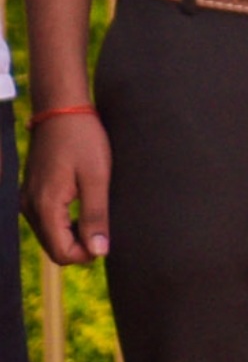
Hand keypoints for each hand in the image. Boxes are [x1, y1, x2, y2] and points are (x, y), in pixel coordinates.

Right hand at [22, 114, 110, 266]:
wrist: (61, 108)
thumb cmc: (82, 138)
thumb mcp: (96, 178)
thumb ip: (96, 217)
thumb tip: (98, 251)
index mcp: (46, 206)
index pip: (62, 253)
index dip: (86, 254)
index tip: (105, 237)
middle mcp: (30, 206)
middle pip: (54, 248)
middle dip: (79, 245)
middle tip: (102, 224)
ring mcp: (27, 199)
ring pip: (49, 236)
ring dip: (71, 234)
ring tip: (93, 212)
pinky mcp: (31, 191)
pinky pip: (45, 221)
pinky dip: (63, 222)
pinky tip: (80, 205)